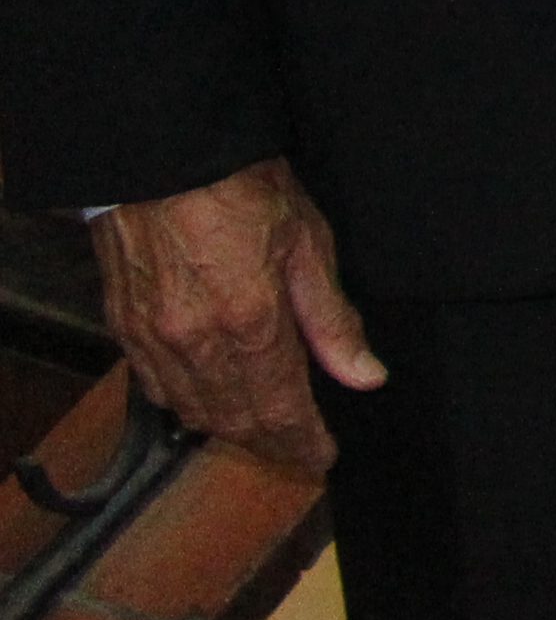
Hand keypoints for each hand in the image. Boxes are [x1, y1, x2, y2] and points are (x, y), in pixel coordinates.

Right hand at [92, 158, 384, 473]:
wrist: (163, 161)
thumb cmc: (243, 189)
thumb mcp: (310, 245)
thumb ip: (333, 321)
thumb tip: (364, 375)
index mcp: (250, 324)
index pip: (281, 411)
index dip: (303, 442)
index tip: (321, 458)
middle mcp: (197, 344)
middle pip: (236, 419)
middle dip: (270, 442)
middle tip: (298, 449)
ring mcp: (156, 340)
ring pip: (194, 411)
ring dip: (230, 428)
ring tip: (262, 431)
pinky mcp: (127, 330)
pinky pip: (158, 389)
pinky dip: (187, 404)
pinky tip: (208, 402)